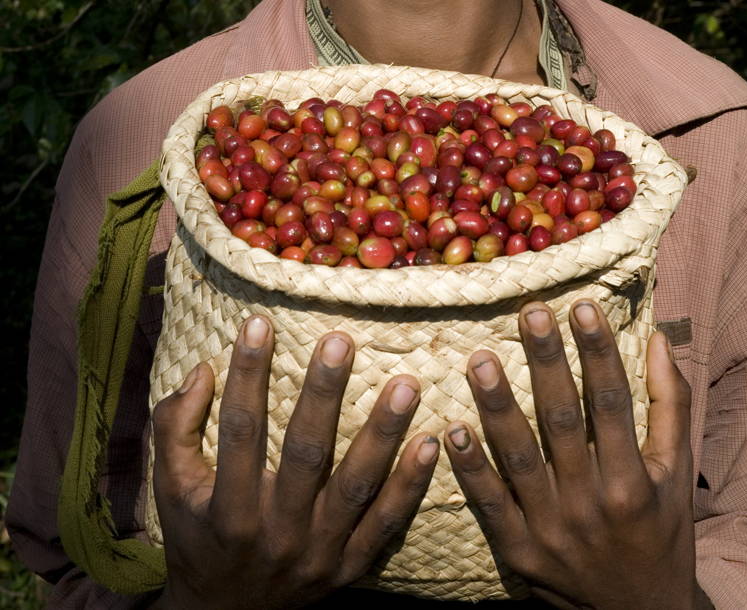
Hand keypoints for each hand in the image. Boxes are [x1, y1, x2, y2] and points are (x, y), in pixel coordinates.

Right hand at [151, 315, 438, 609]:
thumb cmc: (196, 537)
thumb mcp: (170, 489)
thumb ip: (175, 429)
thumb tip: (201, 370)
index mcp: (229, 513)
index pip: (240, 432)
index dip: (246, 376)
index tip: (258, 323)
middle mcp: (276, 534)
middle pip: (306, 455)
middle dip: (325, 395)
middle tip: (341, 340)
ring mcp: (318, 554)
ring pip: (357, 487)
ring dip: (383, 433)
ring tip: (406, 383)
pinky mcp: (348, 568)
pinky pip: (386, 524)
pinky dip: (410, 485)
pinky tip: (430, 442)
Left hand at [444, 300, 710, 609]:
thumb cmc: (663, 531)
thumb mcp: (677, 473)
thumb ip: (670, 406)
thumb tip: (658, 339)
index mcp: (632, 482)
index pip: (611, 403)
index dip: (597, 352)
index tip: (582, 306)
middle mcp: (591, 505)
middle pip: (562, 421)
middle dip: (546, 363)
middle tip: (529, 312)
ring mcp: (552, 530)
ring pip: (520, 459)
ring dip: (497, 406)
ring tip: (480, 359)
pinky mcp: (520, 551)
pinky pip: (490, 504)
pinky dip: (472, 469)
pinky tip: (452, 430)